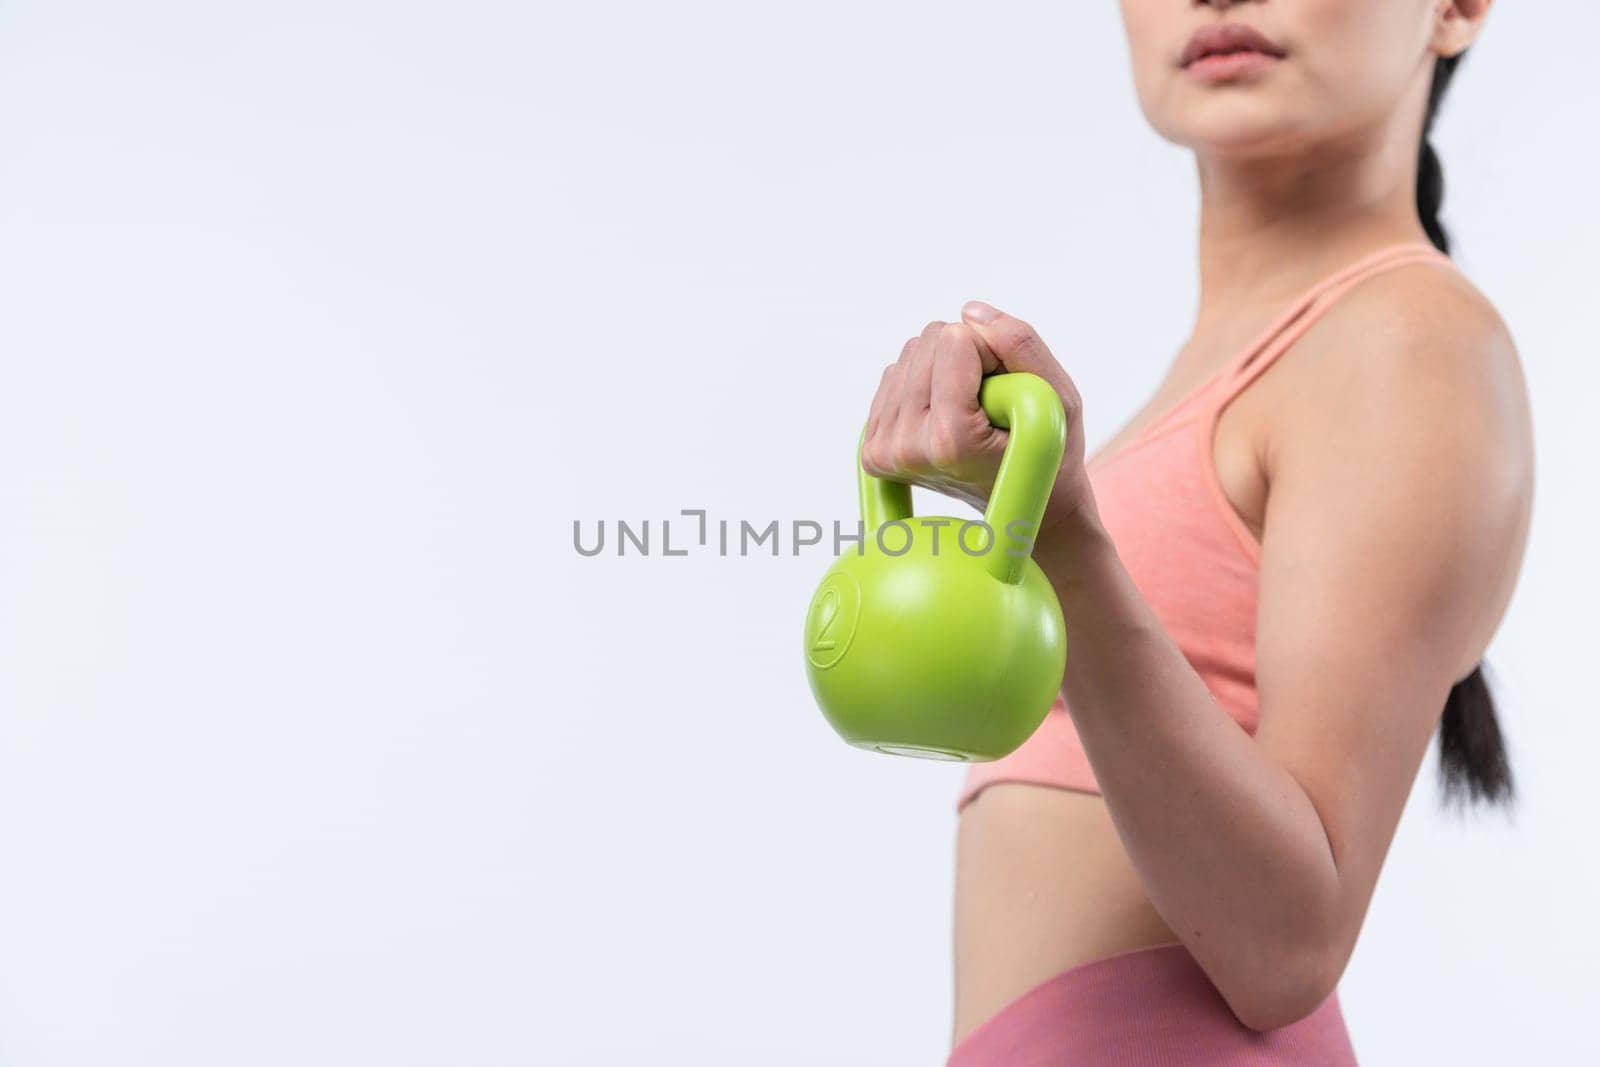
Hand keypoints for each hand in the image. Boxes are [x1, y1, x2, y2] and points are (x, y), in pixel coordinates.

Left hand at [860, 301, 1093, 535]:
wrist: (1027, 509)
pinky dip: (928, 380)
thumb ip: (1020, 344)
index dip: (995, 353)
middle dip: (970, 355)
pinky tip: (950, 411)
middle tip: (992, 402)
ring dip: (948, 366)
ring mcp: (884, 451)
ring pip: (911, 352)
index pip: (957, 340)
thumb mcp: (1057, 397)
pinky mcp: (872, 448)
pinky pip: (896, 373)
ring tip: (974, 408)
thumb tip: (968, 310)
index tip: (1009, 392)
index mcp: (949, 441)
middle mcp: (906, 449)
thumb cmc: (1050, 456)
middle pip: (929, 341)